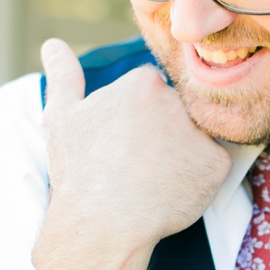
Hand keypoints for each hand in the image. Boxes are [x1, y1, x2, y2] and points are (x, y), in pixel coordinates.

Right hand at [33, 39, 230, 269]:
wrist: (103, 224)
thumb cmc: (79, 171)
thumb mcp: (62, 117)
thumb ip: (64, 76)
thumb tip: (52, 44)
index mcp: (144, 82)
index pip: (152, 90)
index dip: (137, 117)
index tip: (122, 140)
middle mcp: (177, 100)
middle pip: (178, 110)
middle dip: (163, 131)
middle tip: (137, 162)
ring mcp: (200, 132)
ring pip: (197, 135)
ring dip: (182, 152)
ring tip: (153, 176)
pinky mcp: (217, 164)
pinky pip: (212, 165)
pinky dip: (197, 179)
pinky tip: (169, 190)